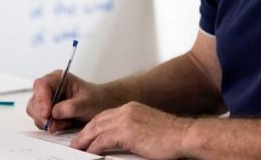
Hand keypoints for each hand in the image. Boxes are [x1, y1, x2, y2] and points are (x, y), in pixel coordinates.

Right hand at [26, 70, 120, 131]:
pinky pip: (42, 122)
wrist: (101, 107)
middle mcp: (50, 89)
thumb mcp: (87, 102)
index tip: (47, 113)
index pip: (41, 85)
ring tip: (66, 123)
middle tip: (56, 124)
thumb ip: (71, 107)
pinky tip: (65, 124)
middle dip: (43, 115)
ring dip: (48, 122)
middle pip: (35, 101)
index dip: (41, 100)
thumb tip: (54, 112)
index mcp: (58, 79)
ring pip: (36, 113)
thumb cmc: (96, 99)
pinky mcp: (48, 113)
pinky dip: (51, 126)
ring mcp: (47, 101)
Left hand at [70, 102, 192, 158]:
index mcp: (132, 108)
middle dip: (85, 131)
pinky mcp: (126, 131)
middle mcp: (126, 110)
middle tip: (76, 142)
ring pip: (96, 128)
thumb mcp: (148, 128)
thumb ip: (133, 130)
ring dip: (84, 139)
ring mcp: (125, 119)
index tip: (87, 134)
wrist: (183, 135)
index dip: (94, 125)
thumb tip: (123, 140)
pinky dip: (94, 146)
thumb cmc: (170, 136)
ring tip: (77, 148)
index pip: (106, 115)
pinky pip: (103, 139)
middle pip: (98, 120)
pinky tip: (89, 153)